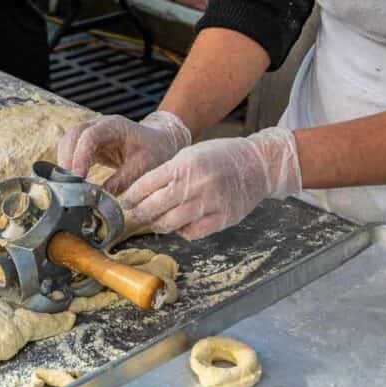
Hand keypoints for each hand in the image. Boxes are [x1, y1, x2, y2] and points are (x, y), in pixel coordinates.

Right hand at [57, 111, 192, 193]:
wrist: (160, 143)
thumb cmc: (155, 150)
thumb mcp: (144, 166)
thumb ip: (123, 180)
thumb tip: (100, 194)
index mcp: (115, 126)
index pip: (90, 136)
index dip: (80, 155)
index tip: (78, 177)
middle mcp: (100, 126)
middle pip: (73, 135)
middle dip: (68, 159)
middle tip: (69, 183)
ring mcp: (92, 133)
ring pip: (68, 142)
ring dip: (65, 162)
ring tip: (69, 184)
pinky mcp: (89, 145)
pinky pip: (72, 150)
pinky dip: (69, 164)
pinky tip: (73, 180)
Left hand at [120, 126, 301, 239]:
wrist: (258, 164)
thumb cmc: (221, 157)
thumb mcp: (191, 153)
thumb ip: (169, 172)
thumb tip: (143, 193)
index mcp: (184, 164)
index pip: (147, 184)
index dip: (132, 196)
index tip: (126, 202)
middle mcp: (196, 184)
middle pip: (155, 207)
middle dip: (139, 214)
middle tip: (134, 216)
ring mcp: (210, 203)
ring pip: (171, 223)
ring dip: (158, 225)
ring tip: (154, 222)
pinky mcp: (223, 218)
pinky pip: (192, 232)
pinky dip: (182, 231)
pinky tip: (180, 225)